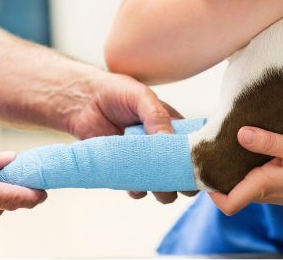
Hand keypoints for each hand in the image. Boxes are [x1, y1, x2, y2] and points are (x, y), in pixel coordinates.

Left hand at [68, 70, 186, 202]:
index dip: (198, 161)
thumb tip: (170, 142)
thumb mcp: (141, 97)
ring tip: (154, 182)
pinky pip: (138, 190)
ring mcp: (144, 160)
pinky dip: (138, 190)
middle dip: (182, 181)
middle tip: (175, 180)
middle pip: (183, 173)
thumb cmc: (117, 92)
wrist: (84, 101)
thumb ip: (157, 116)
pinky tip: (131, 179)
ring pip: (163, 187)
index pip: (194, 149)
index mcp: (174, 126)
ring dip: (162, 191)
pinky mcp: (125, 171)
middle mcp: (162, 146)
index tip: (195, 167)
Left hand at [209, 126, 282, 222]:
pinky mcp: (276, 186)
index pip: (228, 203)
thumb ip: (269, 141)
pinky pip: (252, 178)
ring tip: (223, 141)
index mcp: (264, 186)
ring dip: (230, 166)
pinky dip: (244, 165)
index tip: (201, 167)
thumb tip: (240, 133)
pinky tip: (246, 146)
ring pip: (240, 183)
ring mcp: (269, 192)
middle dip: (215, 171)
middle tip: (207, 146)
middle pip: (228, 190)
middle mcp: (263, 193)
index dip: (209, 191)